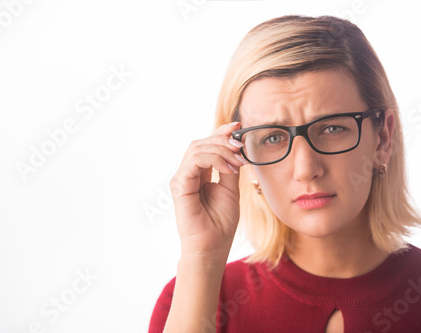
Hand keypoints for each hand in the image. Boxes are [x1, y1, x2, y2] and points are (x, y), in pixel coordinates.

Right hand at [169, 122, 247, 261]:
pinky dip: (214, 159)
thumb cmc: (220, 223)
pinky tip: (228, 169)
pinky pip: (194, 161)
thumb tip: (236, 148)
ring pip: (198, 148)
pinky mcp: (179, 184)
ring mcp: (182, 178)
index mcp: (200, 174)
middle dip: (223, 140)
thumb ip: (230, 168)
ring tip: (237, 161)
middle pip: (202, 143)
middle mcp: (188, 174)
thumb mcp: (231, 189)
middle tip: (240, 147)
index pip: (208, 145)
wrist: (212, 247)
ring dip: (221, 150)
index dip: (222, 133)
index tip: (239, 126)